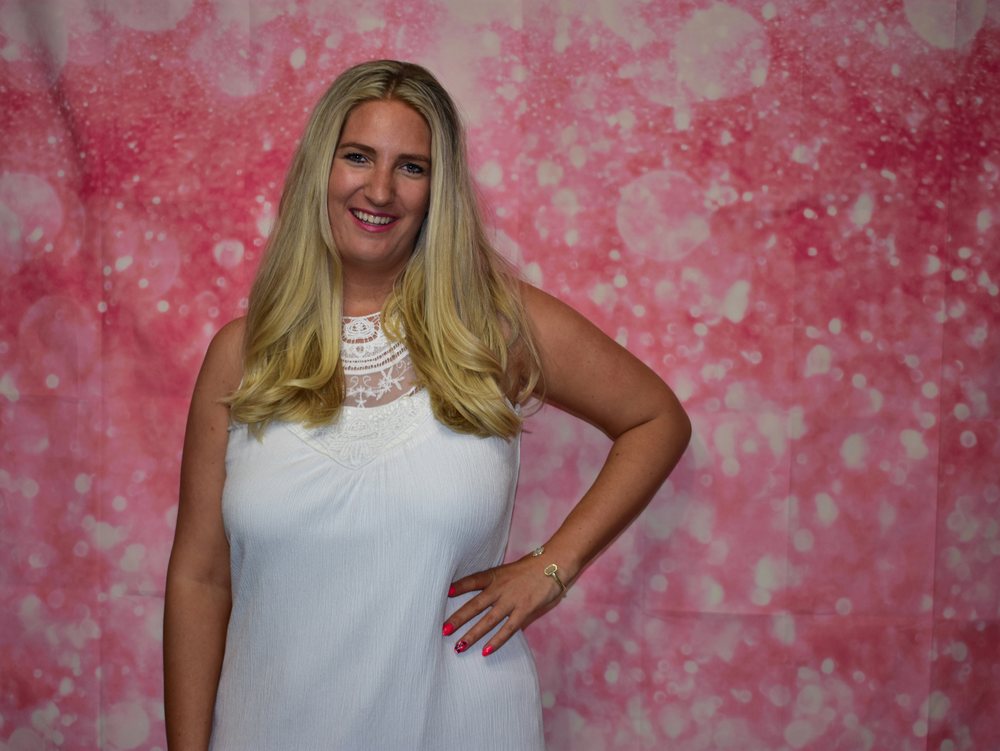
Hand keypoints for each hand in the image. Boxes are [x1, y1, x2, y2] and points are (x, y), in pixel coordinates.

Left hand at [443, 555, 566, 655]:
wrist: (555, 564)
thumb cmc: (534, 568)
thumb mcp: (510, 571)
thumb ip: (498, 583)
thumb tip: (484, 595)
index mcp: (496, 575)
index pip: (472, 580)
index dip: (458, 587)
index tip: (444, 593)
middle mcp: (500, 588)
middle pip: (474, 605)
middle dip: (458, 618)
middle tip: (443, 629)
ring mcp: (512, 600)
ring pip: (488, 620)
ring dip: (472, 634)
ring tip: (459, 647)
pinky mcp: (525, 610)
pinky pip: (508, 629)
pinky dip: (497, 641)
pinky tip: (485, 651)